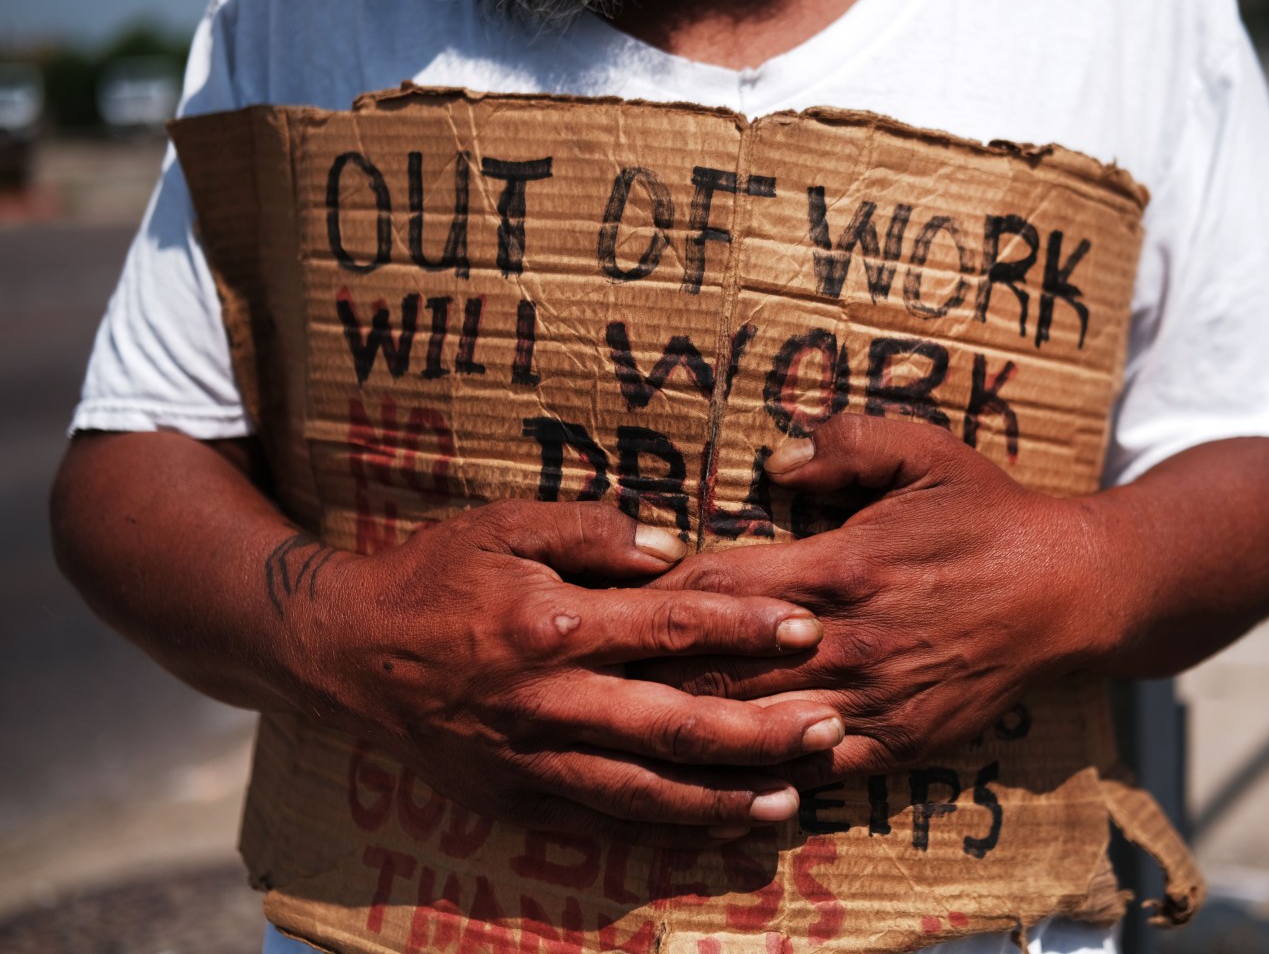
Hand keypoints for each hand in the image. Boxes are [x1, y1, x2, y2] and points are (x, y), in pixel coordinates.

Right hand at [283, 500, 845, 845]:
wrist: (348, 652)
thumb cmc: (434, 576)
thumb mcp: (503, 526)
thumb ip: (588, 531)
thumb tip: (669, 547)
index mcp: (551, 624)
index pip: (668, 626)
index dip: (743, 627)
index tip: (807, 627)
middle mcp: (548, 700)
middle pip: (673, 725)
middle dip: (759, 730)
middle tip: (830, 725)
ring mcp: (531, 758)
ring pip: (645, 791)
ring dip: (724, 798)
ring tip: (794, 798)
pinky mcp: (516, 797)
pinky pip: (603, 822)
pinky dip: (666, 831)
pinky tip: (719, 829)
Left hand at [635, 415, 1116, 789]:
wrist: (1071, 592)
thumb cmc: (987, 515)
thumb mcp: (925, 451)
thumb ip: (846, 442)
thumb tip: (774, 459)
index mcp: (840, 566)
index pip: (718, 587)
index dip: (655, 596)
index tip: (609, 596)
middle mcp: (846, 640)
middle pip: (718, 666)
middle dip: (648, 671)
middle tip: (586, 671)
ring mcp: (870, 699)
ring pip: (754, 726)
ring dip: (687, 729)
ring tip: (622, 728)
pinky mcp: (895, 742)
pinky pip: (811, 768)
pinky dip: (758, 773)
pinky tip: (712, 777)